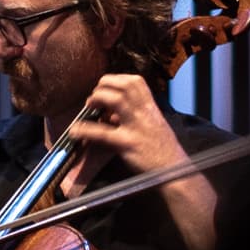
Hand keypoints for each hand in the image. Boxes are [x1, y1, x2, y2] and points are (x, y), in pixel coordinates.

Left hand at [60, 71, 184, 192]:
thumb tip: (111, 115)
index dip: (116, 80)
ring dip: (98, 98)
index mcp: (151, 107)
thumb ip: (134, 117)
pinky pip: (103, 133)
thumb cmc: (162, 148)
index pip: (135, 81)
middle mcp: (145, 113)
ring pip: (117, 100)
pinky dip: (86, 130)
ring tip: (88, 106)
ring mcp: (137, 127)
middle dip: (104, 85)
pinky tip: (75, 131)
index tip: (105, 87)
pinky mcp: (128, 144)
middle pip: (125, 85)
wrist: (174, 169)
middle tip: (94, 97)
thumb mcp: (152, 126)